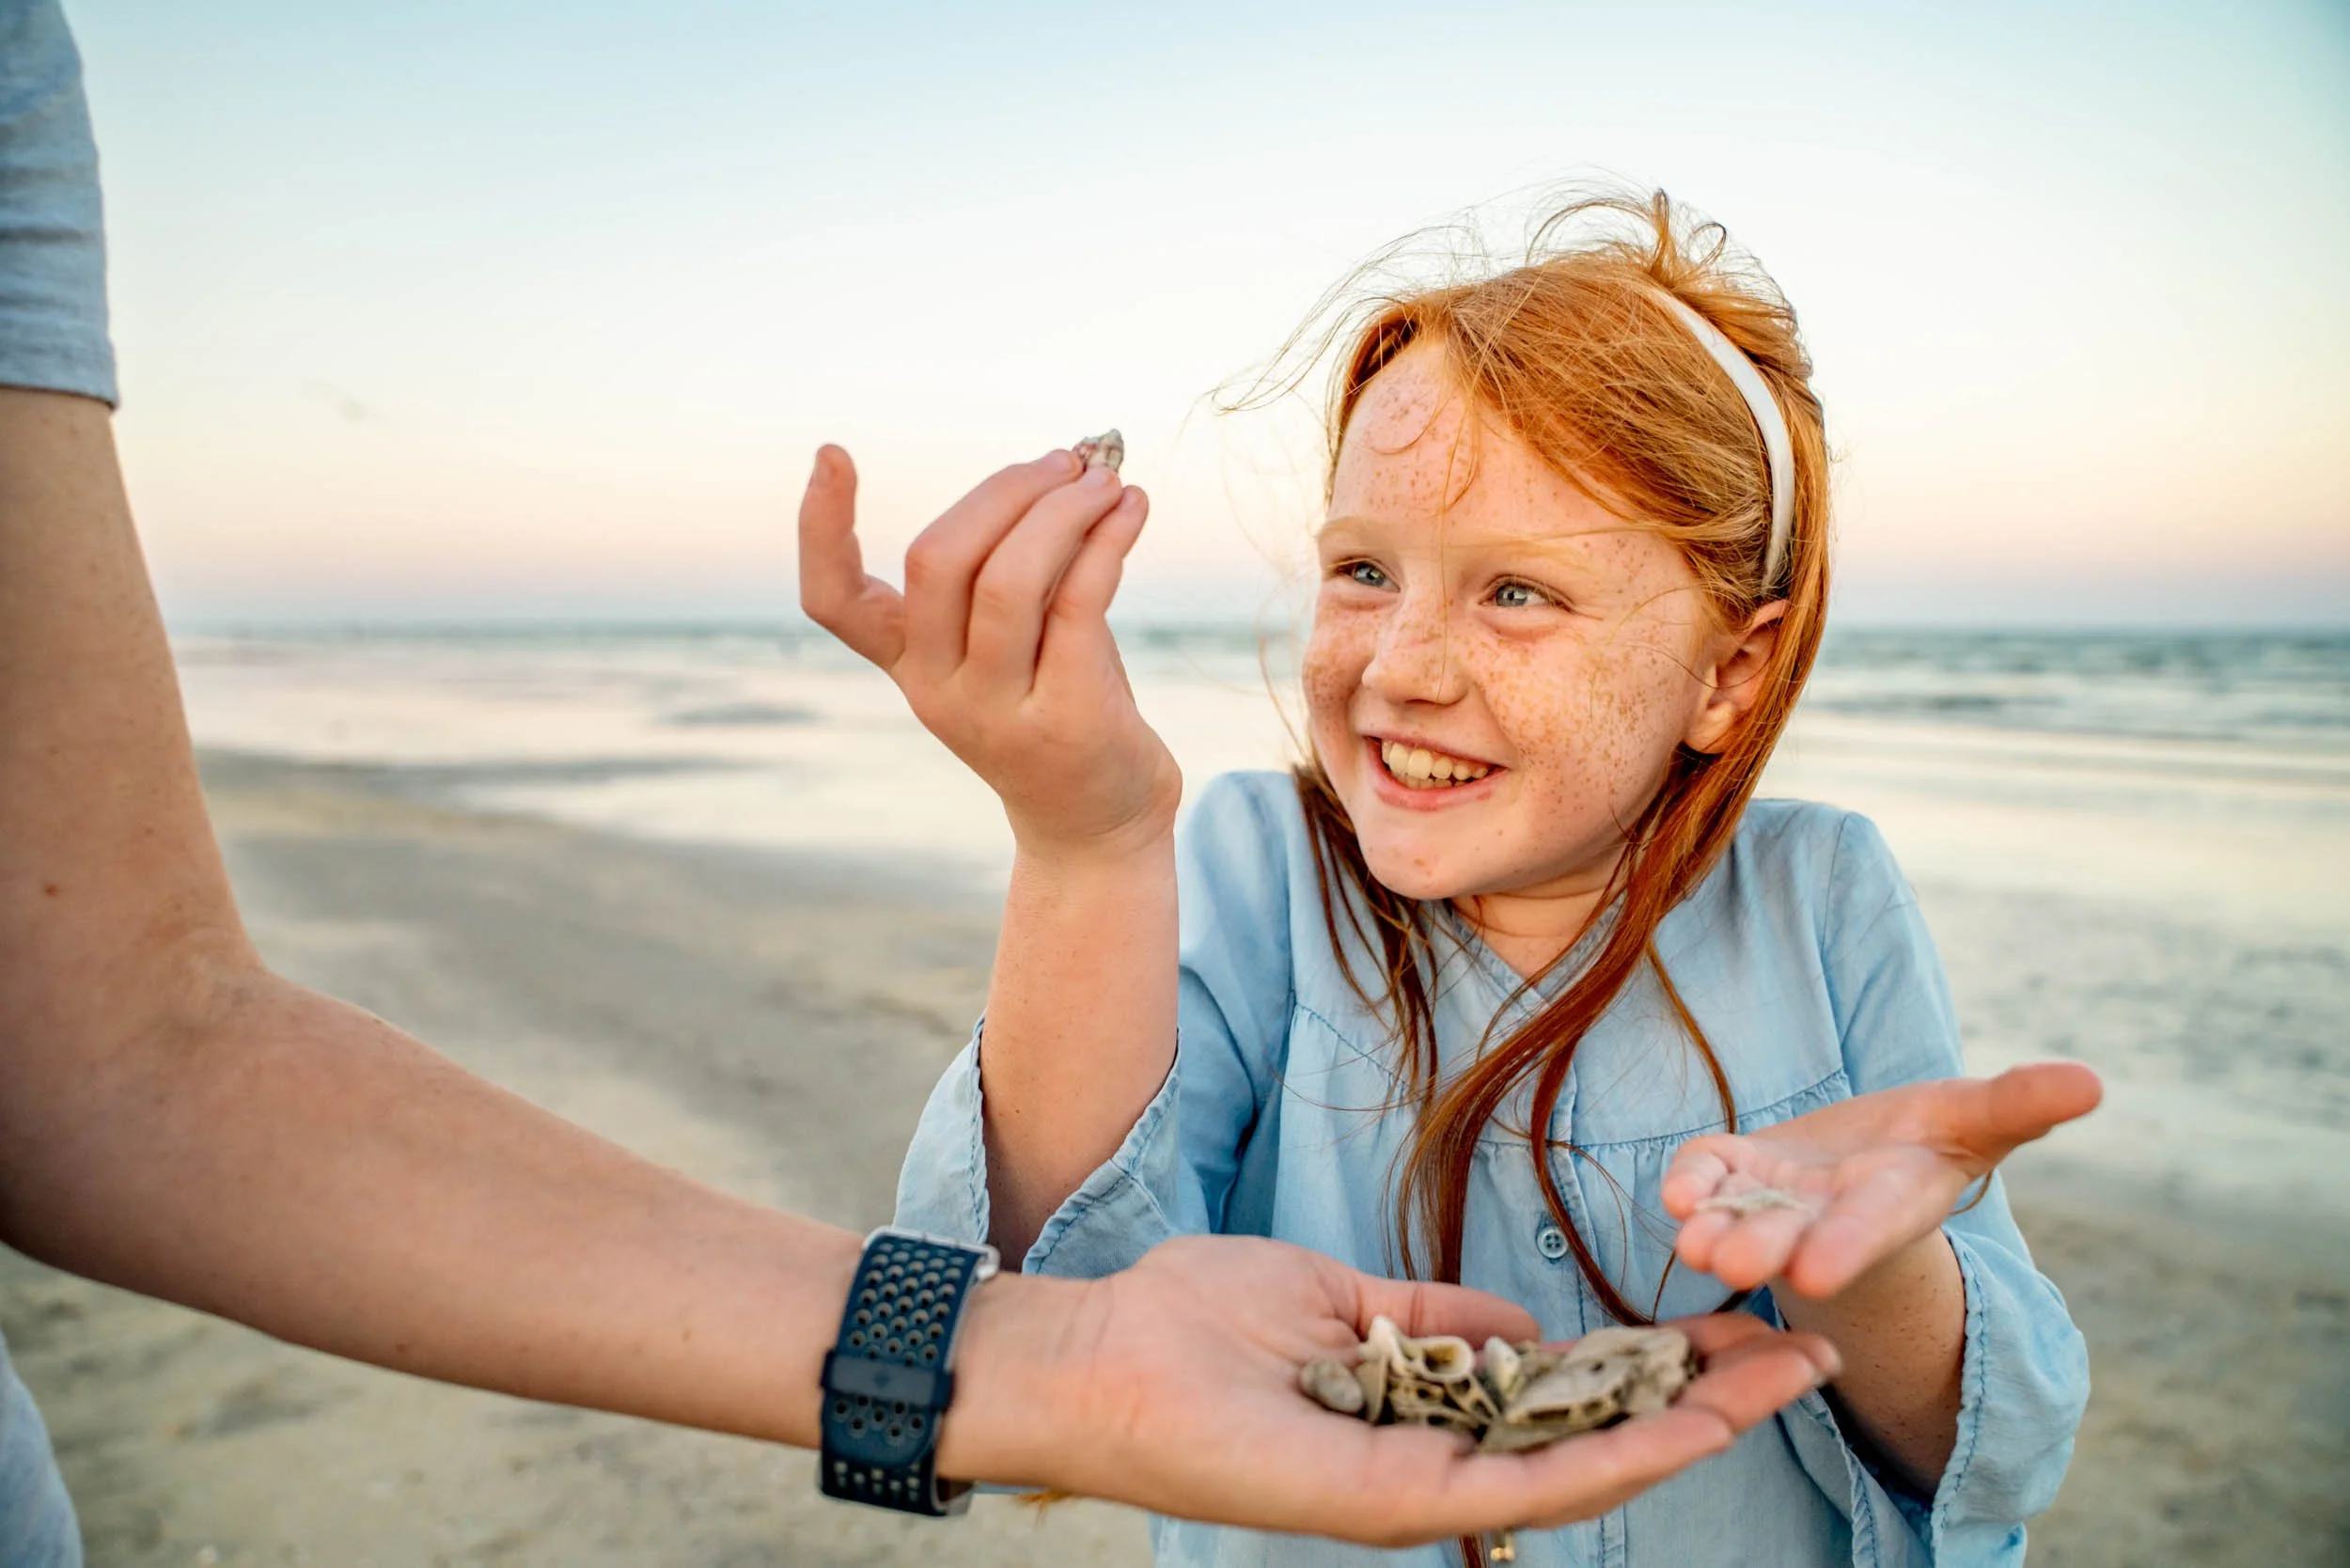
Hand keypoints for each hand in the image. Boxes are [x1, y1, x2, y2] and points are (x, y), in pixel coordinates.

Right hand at [797, 445, 1180, 858]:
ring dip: (1062, 510)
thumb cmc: (1058, 708)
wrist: (1097, 827)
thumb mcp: (1017, 641)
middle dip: (1005, 490)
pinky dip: (1107, 541)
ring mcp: (997, 709)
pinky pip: (1078, 604)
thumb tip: (1072, 463)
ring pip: (1009, 579)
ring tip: (1107, 482)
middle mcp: (938, 688)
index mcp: (910, 664)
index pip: (833, 600)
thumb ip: (1022, 564)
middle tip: (1068, 462)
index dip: (819, 527)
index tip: (832, 454)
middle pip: (939, 560)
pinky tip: (1132, 510)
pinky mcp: (1065, 718)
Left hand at [949, 1236, 1839, 1545]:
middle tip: (1802, 1359)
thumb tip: (1519, 1329)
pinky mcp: (1391, 1504)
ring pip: (1582, 1475)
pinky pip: (1520, 1488)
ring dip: (1686, 1429)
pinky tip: (1684, 1423)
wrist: (1100, 1353)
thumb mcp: (1339, 1300)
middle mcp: (1434, 1468)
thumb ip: (1434, 1321)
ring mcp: (1418, 1494)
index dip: (1659, 1374)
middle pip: (1598, 1444)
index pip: (1567, 1402)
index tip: (1737, 1331)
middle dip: (1704, 1404)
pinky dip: (1609, 1456)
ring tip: (1777, 1384)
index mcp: (1422, 1417)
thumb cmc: (1196, 1322)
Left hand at [1663, 1062, 2102, 1298]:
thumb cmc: (1930, 1140)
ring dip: (1713, 1233)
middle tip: (1729, 1264)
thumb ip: (2021, 1104)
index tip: (1815, 1270)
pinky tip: (1674, 1193)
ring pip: (1737, 1220)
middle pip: (1790, 1236)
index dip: (1845, 1247)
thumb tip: (2094, 1082)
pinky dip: (1690, 1184)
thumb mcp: (1978, 1119)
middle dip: (1763, 1248)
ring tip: (1691, 1246)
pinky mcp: (1733, 1169)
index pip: (1868, 1230)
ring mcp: (1772, 1196)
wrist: (1869, 1156)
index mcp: (1887, 1205)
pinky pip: (1704, 1178)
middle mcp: (1824, 1214)